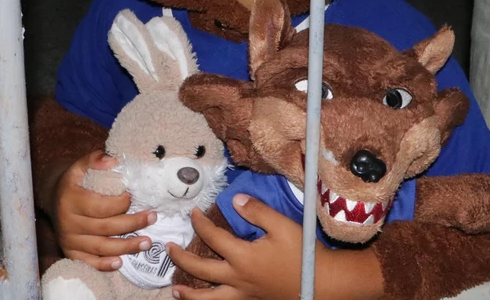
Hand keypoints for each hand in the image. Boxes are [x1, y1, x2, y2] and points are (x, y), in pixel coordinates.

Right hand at [51, 150, 156, 270]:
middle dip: (132, 224)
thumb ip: (95, 160)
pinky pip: (89, 262)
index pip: (100, 207)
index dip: (120, 204)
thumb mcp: (80, 166)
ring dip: (126, 246)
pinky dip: (104, 265)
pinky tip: (120, 262)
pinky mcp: (70, 252)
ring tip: (147, 242)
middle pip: (105, 227)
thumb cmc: (74, 182)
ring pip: (101, 247)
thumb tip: (113, 161)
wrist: (54, 198)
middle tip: (152, 218)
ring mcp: (69, 240)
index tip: (134, 197)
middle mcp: (68, 222)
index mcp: (70, 199)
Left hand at [169, 194, 385, 299]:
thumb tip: (235, 200)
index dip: (199, 223)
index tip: (193, 212)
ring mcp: (243, 294)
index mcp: (242, 256)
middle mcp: (238, 278)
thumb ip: (257, 212)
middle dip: (181, 258)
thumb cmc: (303, 254)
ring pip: (209, 298)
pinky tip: (207, 298)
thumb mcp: (282, 226)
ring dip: (190, 294)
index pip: (212, 237)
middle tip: (168, 248)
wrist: (322, 283)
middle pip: (200, 269)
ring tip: (174, 290)